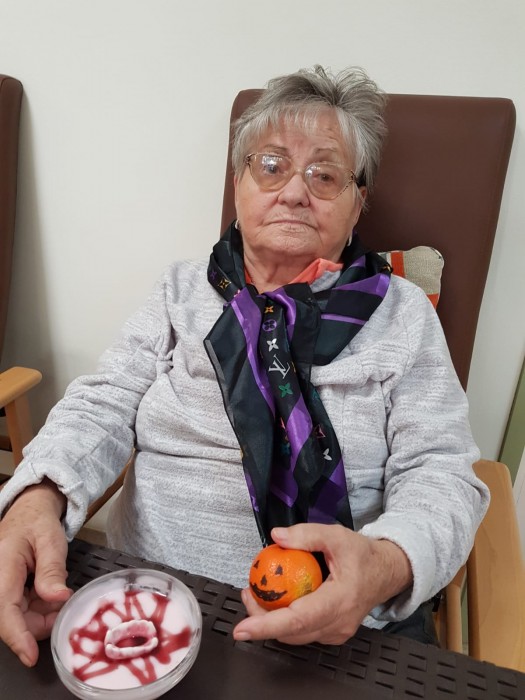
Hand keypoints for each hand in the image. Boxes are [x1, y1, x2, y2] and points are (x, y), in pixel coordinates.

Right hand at [0, 480, 71, 665]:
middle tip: (64, 614)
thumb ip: (52, 569)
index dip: (18, 637)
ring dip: (41, 617)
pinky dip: (40, 609)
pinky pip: (22, 609)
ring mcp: (2, 587)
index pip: (5, 610)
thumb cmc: (38, 522)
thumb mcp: (50, 540)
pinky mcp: (8, 591)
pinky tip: (53, 596)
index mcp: (2, 568)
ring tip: (62, 600)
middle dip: (38, 625)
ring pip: (18, 617)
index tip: (31, 656)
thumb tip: (58, 599)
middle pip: (12, 618)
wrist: (30, 511)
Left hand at [233, 523, 411, 645]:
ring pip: (295, 635)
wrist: (386, 572)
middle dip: (261, 620)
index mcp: (341, 600)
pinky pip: (303, 632)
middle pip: (292, 632)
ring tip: (256, 595)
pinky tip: (277, 601)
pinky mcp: (333, 633)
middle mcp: (339, 623)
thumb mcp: (336, 535)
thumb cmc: (363, 555)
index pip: (299, 619)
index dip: (267, 626)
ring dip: (271, 620)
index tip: (242, 629)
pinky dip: (285, 620)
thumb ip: (306, 534)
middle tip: (247, 594)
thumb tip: (276, 536)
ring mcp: (336, 632)